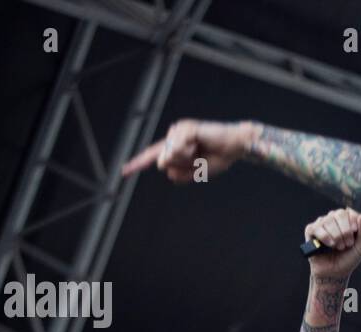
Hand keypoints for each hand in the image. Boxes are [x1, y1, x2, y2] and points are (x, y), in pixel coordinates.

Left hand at [122, 119, 251, 180]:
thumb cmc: (218, 157)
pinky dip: (188, 152)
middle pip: (165, 162)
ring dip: (188, 160)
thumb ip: (178, 174)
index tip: (125, 171)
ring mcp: (178, 130)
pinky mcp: (185, 128)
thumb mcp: (196, 173)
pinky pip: (177, 149)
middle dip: (183, 167)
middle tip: (199, 158)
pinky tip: (199, 145)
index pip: (154, 155)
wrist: (236, 146)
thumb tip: (162, 165)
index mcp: (175, 146)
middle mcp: (174, 135)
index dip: (139, 163)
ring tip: (202, 151)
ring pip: (170, 157)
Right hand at [305, 208, 360, 278]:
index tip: (355, 231)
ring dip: (336, 236)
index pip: (350, 210)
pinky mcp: (311, 230)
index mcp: (347, 219)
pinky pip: (317, 228)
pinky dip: (325, 237)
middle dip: (345, 231)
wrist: (334, 273)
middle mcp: (334, 218)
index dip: (353, 220)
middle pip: (340, 214)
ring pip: (329, 221)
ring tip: (338, 247)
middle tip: (347, 244)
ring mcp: (322, 223)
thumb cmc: (348, 258)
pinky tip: (329, 245)